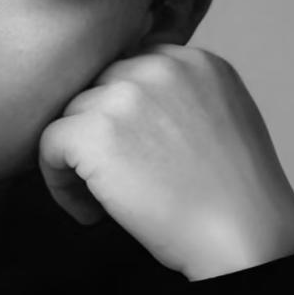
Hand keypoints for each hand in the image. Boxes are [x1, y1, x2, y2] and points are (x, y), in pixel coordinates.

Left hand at [37, 45, 293, 280]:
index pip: (130, 70)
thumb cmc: (235, 197)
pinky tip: (91, 212)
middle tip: (116, 182)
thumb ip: (183, 97)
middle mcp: (157, 67)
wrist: (243, 233)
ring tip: (106, 202)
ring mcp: (124, 95)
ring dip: (78, 162)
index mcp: (193, 61)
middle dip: (98, 136)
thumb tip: (129, 107)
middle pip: (97, 91)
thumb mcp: (224, 119)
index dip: (120, 116)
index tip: (130, 154)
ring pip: (70, 118)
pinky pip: (49, 146)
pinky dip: (60, 184)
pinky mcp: (94, 131)